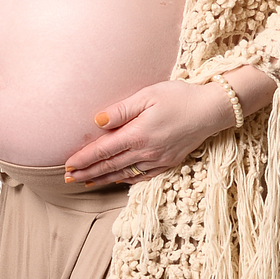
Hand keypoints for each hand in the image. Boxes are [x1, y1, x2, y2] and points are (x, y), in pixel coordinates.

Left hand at [63, 80, 235, 187]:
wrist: (212, 110)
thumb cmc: (179, 97)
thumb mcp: (148, 96)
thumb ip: (121, 110)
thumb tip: (97, 122)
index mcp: (138, 134)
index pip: (103, 151)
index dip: (83, 159)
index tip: (67, 165)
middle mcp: (146, 151)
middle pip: (109, 165)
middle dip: (87, 173)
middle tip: (68, 179)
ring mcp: (158, 159)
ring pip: (124, 174)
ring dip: (102, 179)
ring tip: (86, 183)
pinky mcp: (168, 162)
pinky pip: (142, 176)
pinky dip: (125, 179)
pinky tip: (117, 180)